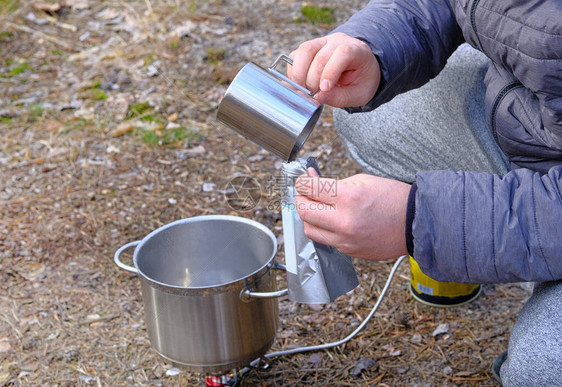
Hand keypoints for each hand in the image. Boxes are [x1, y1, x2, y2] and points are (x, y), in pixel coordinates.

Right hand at [288, 32, 380, 106]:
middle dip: (312, 79)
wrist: (359, 68)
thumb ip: (340, 97)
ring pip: (304, 51)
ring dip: (299, 74)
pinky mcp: (309, 48)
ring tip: (303, 90)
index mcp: (357, 50)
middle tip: (313, 95)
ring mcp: (322, 42)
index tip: (324, 89)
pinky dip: (294, 72)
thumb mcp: (359, 94)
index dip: (330, 71)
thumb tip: (318, 97)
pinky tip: (300, 84)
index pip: (343, 53)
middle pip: (319, 55)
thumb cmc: (361, 81)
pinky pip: (296, 56)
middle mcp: (338, 42)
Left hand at [295, 168, 409, 260]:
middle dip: (301, 198)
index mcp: (348, 198)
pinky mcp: (349, 251)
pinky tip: (333, 220)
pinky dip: (324, 229)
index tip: (303, 180)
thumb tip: (310, 180)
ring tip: (318, 208)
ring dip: (309, 217)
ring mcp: (345, 240)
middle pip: (303, 211)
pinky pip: (326, 240)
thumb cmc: (393, 198)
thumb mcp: (362, 181)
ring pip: (309, 230)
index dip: (302, 182)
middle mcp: (343, 222)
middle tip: (307, 193)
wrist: (416, 224)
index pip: (309, 189)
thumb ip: (333, 182)